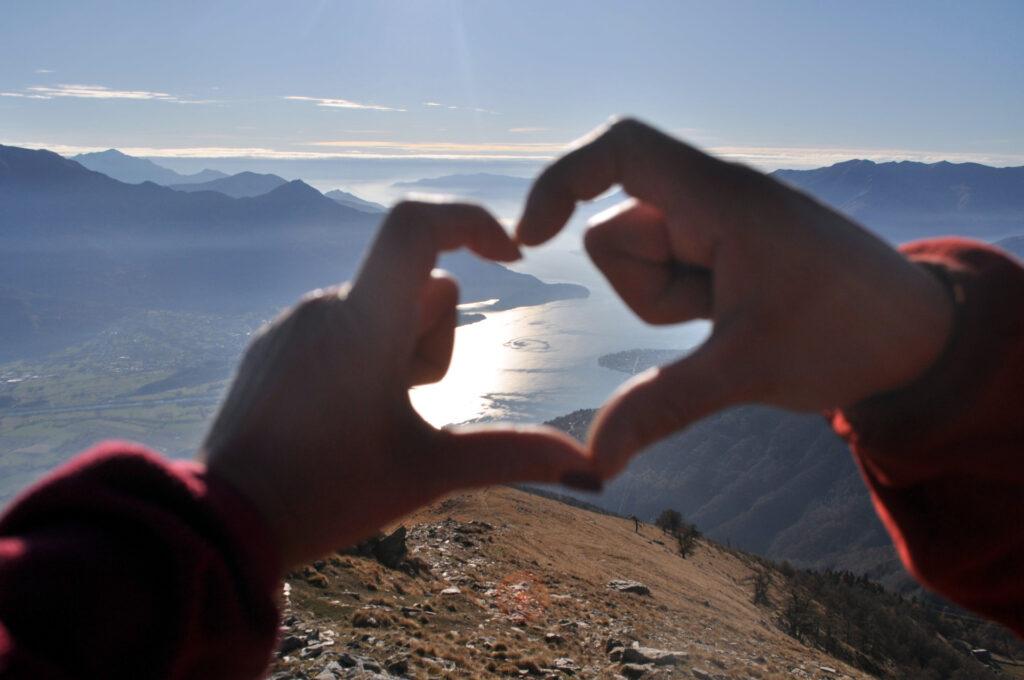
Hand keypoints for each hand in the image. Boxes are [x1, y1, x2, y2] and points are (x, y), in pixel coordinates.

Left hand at [201, 201, 592, 569]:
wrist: (225, 523)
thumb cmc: (328, 496)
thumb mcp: (429, 473)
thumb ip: (512, 457)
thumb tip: (589, 467)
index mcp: (365, 323)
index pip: (416, 224)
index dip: (472, 220)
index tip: (511, 256)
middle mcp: (325, 305)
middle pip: (418, 285)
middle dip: (436, 335)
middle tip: (410, 403)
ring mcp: (293, 322)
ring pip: (381, 307)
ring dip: (400, 349)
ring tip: (372, 416)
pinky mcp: (273, 342)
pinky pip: (340, 323)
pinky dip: (362, 354)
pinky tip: (339, 415)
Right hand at [517, 119, 952, 477]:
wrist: (918, 338)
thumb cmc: (849, 335)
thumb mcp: (747, 371)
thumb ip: (661, 408)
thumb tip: (590, 465)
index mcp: (721, 200)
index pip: (621, 148)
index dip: (562, 180)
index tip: (532, 239)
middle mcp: (713, 198)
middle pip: (619, 233)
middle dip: (648, 289)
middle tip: (716, 314)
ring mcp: (717, 223)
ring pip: (640, 259)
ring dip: (668, 299)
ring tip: (734, 316)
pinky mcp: (722, 247)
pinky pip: (668, 273)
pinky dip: (683, 301)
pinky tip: (735, 316)